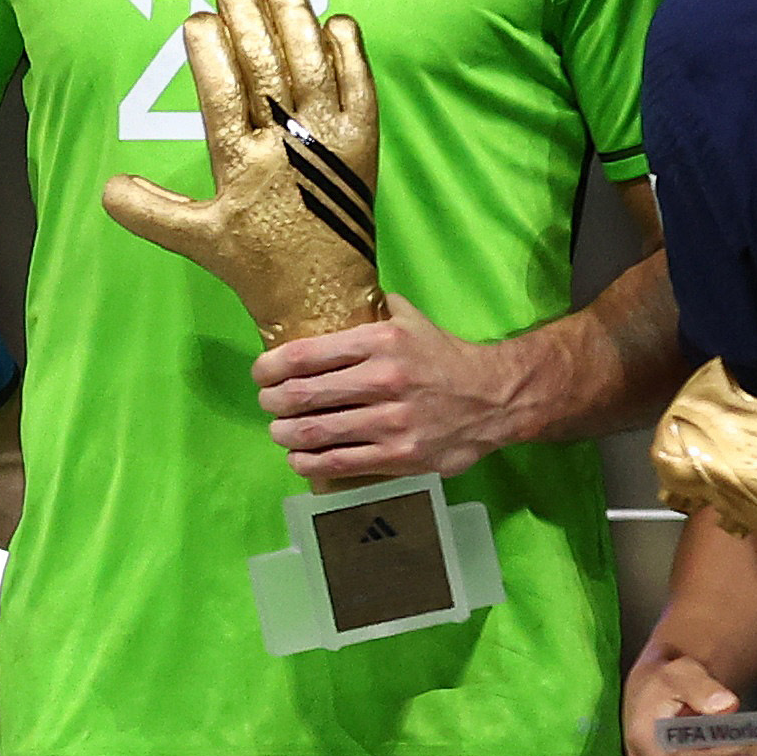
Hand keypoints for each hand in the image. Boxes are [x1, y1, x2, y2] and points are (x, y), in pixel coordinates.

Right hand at [101, 0, 385, 348]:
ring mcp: (330, 141)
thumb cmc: (259, 264)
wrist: (325, 296)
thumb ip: (151, 212)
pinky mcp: (364, 144)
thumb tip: (106, 187)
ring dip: (296, 21)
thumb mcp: (197, 241)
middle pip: (268, 68)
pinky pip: (360, 86)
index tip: (197, 18)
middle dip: (248, 19)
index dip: (209, 51)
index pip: (223, 93)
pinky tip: (335, 22)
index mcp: (243, 166)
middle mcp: (288, 146)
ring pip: (313, 66)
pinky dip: (349, 52)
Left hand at [255, 295, 517, 482]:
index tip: (261, 373)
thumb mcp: (411, 320)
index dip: (271, 367)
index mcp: (381, 341)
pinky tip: (299, 458)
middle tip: (268, 404)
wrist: (494, 399)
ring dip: (285, 434)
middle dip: (273, 402)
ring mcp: (391, 422)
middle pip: (303, 396)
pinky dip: (308, 463)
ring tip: (279, 431)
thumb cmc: (444, 357)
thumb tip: (334, 292)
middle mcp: (383, 380)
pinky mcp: (400, 457)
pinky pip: (339, 463)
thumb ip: (373, 308)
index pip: (306, 355)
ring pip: (315, 433)